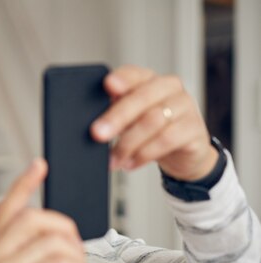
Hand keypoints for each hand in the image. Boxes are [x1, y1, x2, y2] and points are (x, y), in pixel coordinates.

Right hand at [0, 159, 89, 262]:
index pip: (8, 207)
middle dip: (68, 231)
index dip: (25, 183)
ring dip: (77, 257)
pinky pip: (63, 261)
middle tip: (76, 257)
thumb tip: (61, 235)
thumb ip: (32, 254)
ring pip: (56, 239)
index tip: (41, 164)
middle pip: (40, 217)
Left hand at [91, 65, 217, 180]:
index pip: (135, 73)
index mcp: (150, 80)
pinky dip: (144, 154)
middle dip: (117, 117)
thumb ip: (115, 114)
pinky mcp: (194, 129)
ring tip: (114, 159)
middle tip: (97, 134)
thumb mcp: (130, 121)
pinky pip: (167, 139)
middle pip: (142, 97)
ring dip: (127, 143)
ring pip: (153, 121)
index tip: (108, 85)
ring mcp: (186, 106)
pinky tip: (130, 163)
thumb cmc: (151, 132)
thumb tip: (94, 123)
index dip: (122, 78)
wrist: (183, 154)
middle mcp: (170, 88)